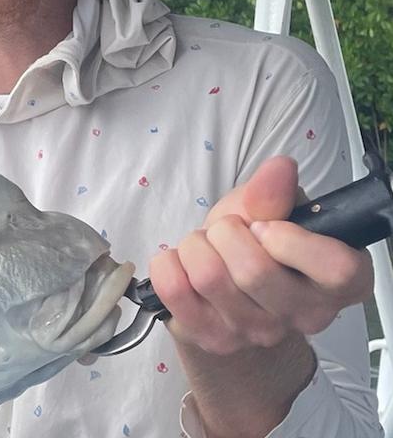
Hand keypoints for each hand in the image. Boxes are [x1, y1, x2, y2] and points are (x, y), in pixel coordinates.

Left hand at [149, 155, 373, 354]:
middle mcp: (306, 315)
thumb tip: (280, 169)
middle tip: (227, 231)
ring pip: (210, 277)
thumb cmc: (257, 247)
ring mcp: (258, 334)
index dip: (291, 240)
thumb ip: (275, 193)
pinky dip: (167, 263)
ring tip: (206, 247)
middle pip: (254, 271)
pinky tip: (182, 263)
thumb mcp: (270, 212)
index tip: (265, 226)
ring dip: (196, 245)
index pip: (335, 269)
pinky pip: (173, 289)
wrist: (229, 295)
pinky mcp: (213, 340)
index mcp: (340, 282)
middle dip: (227, 232)